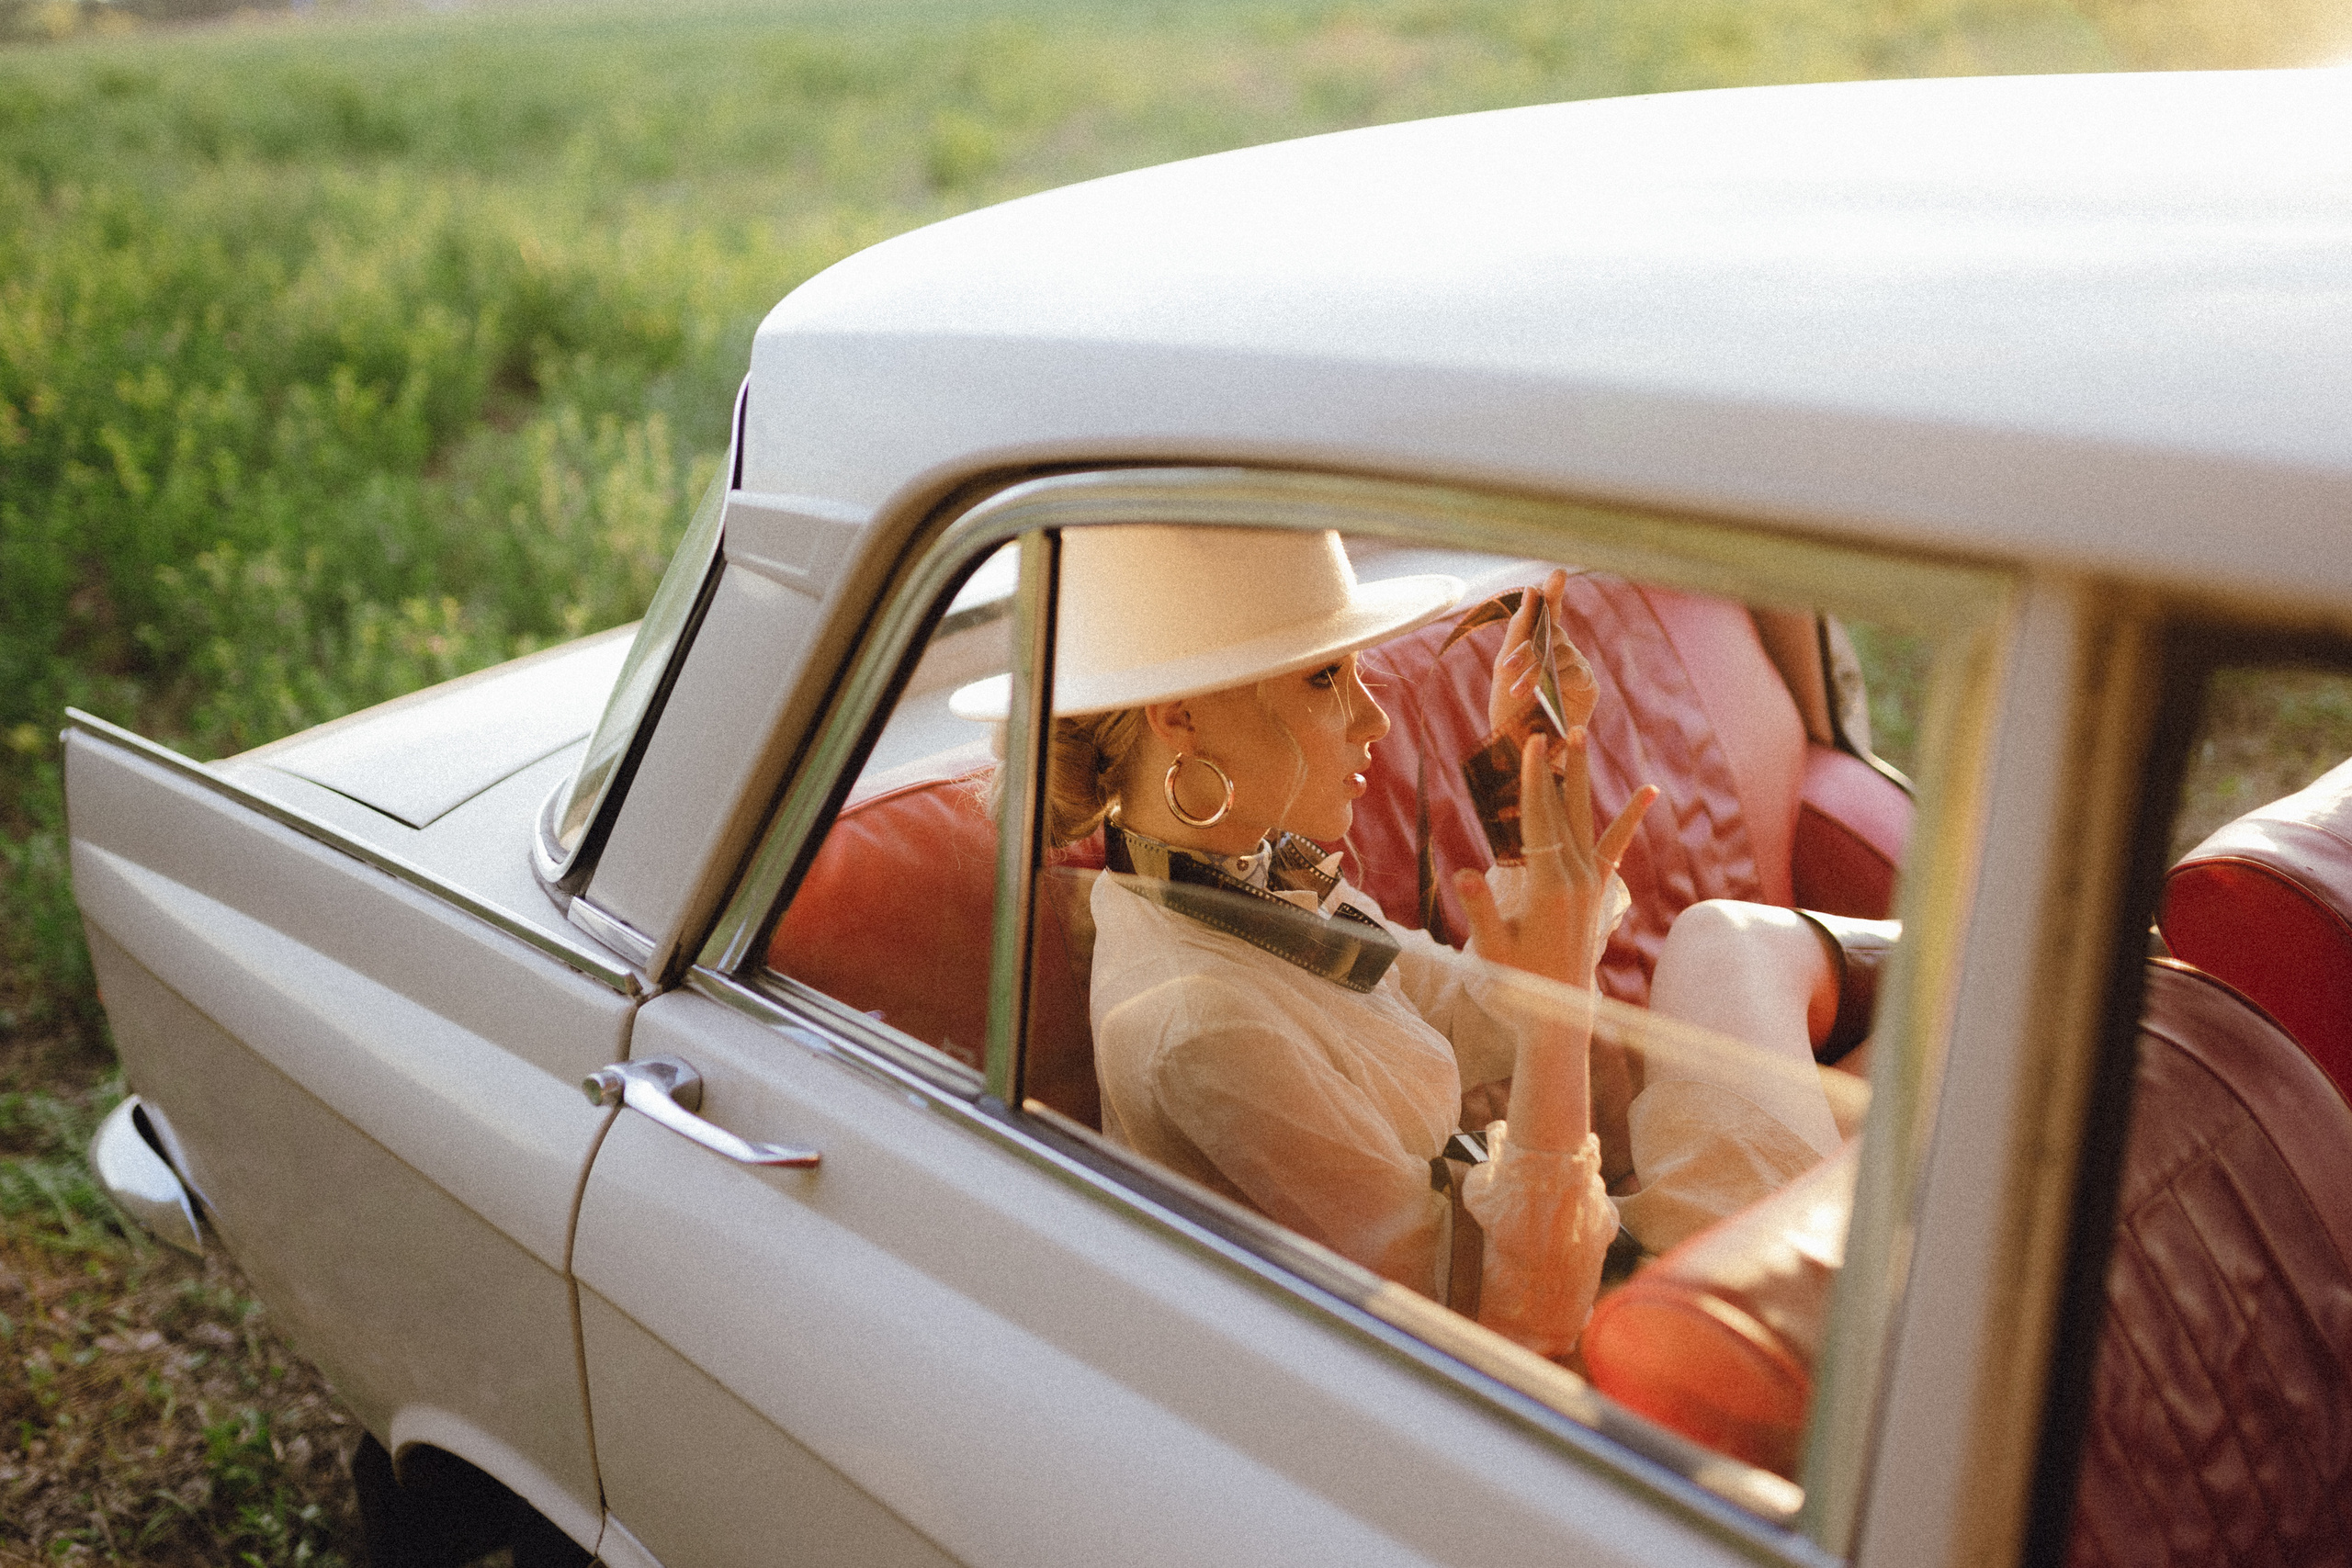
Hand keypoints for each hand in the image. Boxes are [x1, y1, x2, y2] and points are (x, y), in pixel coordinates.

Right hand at [1457, 729, 1655, 986]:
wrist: (1558, 1013)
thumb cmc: (1518, 982)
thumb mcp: (1492, 949)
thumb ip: (1481, 909)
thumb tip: (1464, 872)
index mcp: (1547, 887)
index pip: (1538, 821)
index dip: (1533, 781)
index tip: (1532, 746)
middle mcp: (1575, 878)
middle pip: (1561, 811)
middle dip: (1553, 768)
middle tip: (1549, 728)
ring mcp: (1590, 882)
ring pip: (1584, 818)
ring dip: (1580, 777)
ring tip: (1581, 737)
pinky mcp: (1597, 889)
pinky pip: (1614, 845)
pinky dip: (1630, 817)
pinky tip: (1649, 791)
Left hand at [1488, 569, 1598, 744]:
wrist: (1518, 750)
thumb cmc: (1509, 710)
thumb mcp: (1504, 668)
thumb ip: (1519, 630)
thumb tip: (1532, 589)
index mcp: (1539, 644)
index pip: (1548, 612)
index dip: (1554, 592)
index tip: (1558, 573)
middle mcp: (1561, 651)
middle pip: (1550, 632)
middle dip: (1527, 650)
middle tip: (1506, 668)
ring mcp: (1576, 667)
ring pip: (1560, 653)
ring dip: (1536, 671)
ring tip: (1517, 691)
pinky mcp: (1589, 687)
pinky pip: (1576, 671)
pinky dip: (1558, 680)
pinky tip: (1545, 695)